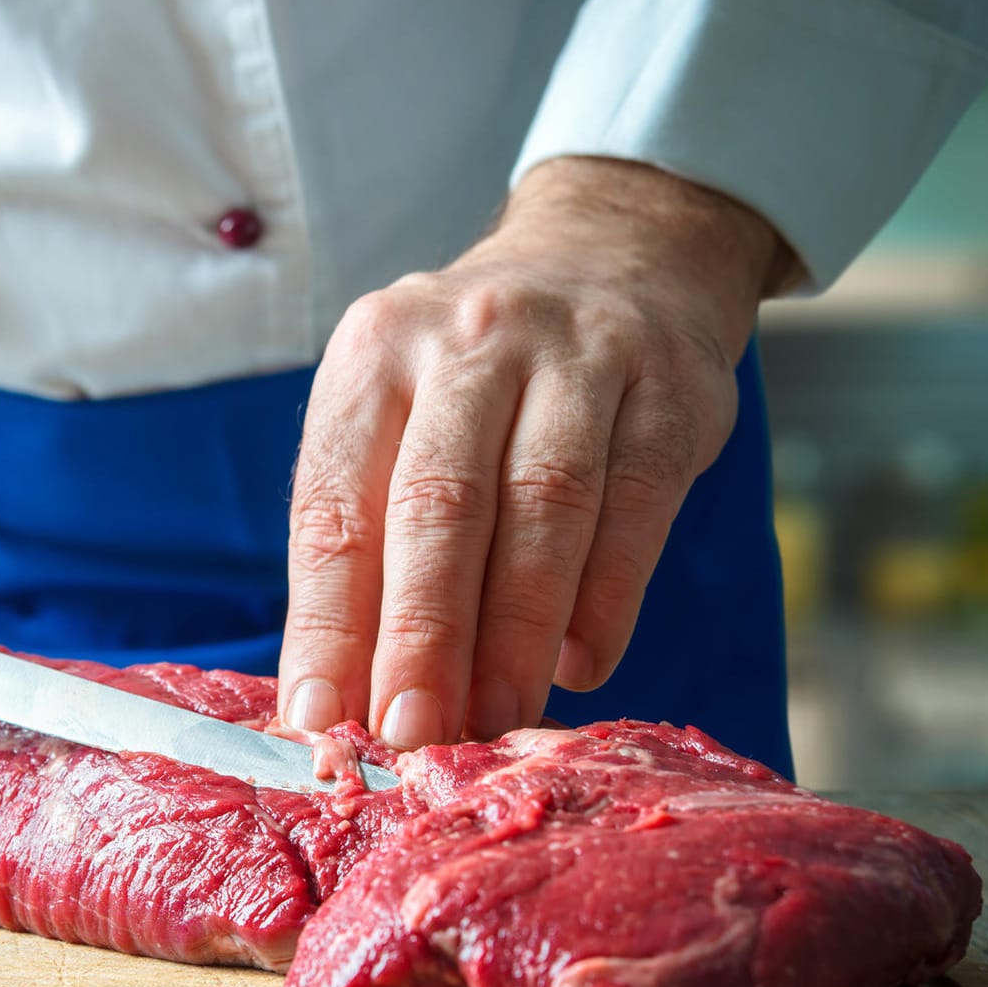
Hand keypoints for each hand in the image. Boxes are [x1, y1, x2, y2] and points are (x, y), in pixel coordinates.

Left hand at [278, 157, 794, 748]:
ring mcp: (576, 354)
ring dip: (515, 631)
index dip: (327, 620)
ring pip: (543, 507)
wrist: (612, 254)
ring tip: (494, 718)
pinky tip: (581, 665)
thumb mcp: (399, 416)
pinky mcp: (669, 386)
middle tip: (411, 732)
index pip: (337, 503)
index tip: (318, 717)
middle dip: (421, 633)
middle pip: (440, 504)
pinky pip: (636, 504)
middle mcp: (469, 342)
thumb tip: (338, 695)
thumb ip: (370, 537)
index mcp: (375, 354)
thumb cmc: (476, 378)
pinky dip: (607, 597)